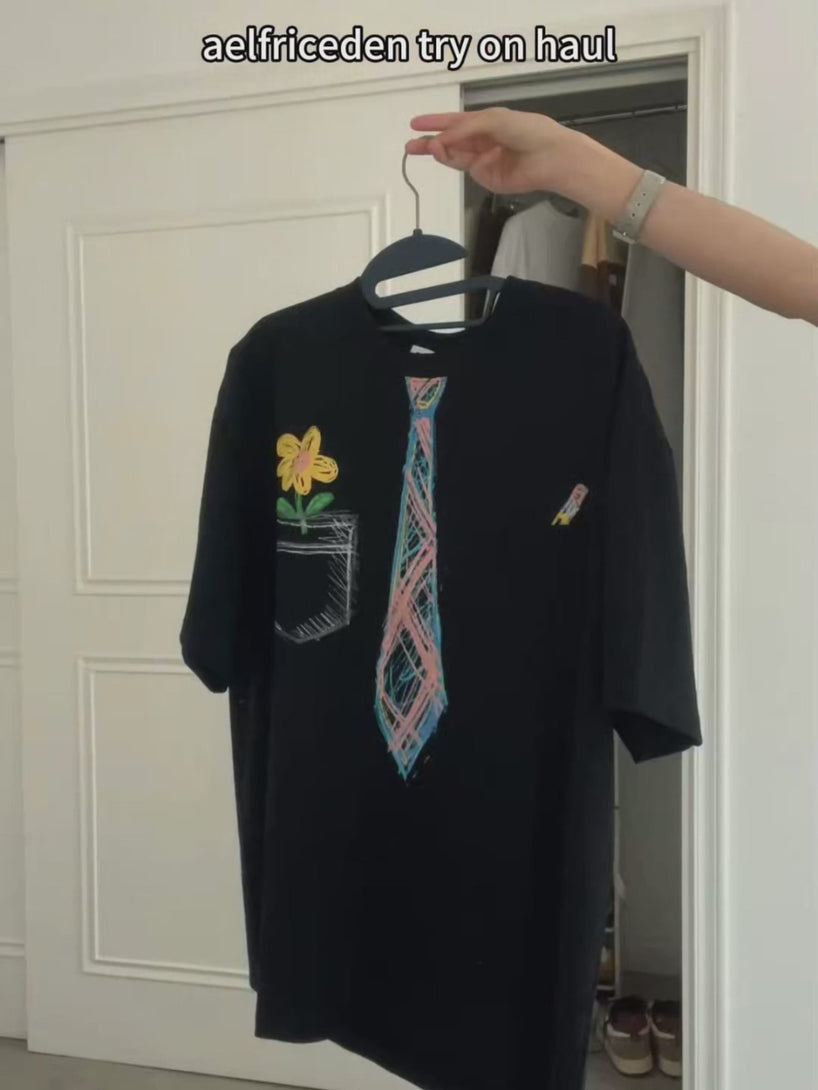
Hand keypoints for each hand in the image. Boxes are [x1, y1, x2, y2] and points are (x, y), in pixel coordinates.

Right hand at [405, 107, 583, 194]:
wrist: (550, 156)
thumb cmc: (526, 130)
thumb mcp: (491, 120)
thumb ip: (463, 129)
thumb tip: (441, 140)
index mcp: (485, 122)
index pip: (455, 122)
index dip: (435, 123)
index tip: (414, 125)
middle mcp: (482, 142)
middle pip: (451, 143)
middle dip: (431, 144)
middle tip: (410, 147)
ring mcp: (485, 161)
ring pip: (456, 157)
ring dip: (442, 152)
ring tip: (429, 148)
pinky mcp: (489, 179)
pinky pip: (471, 169)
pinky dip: (466, 161)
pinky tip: (470, 154)